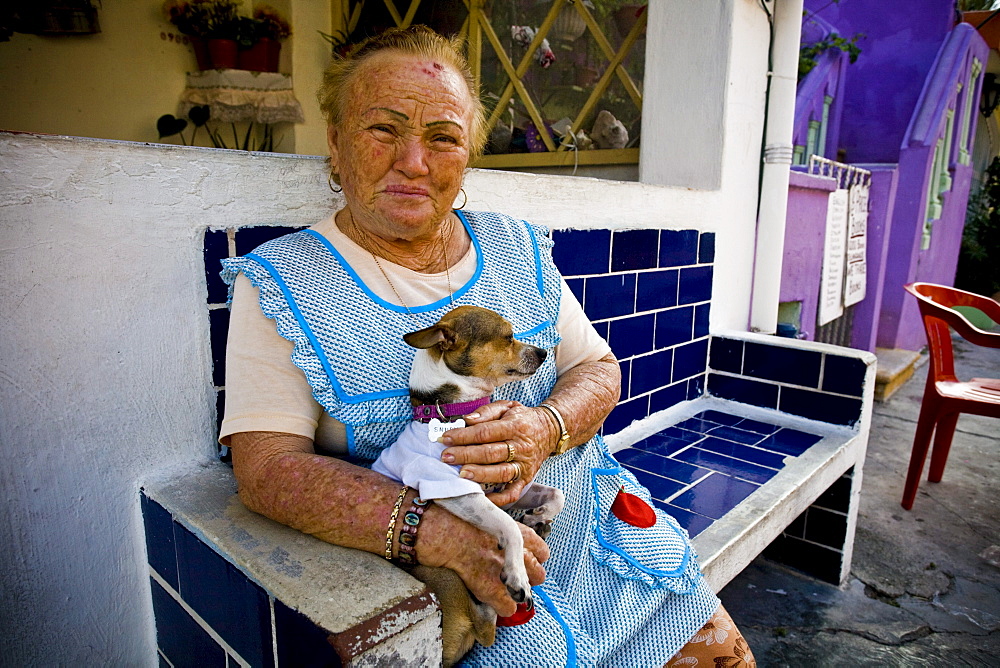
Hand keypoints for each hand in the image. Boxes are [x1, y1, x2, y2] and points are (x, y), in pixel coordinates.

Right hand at [417, 503, 549, 615]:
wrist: (431, 524)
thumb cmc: (449, 515)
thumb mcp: (481, 512)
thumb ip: (496, 525)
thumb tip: (496, 537)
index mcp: (513, 528)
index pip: (540, 549)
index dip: (532, 558)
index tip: (522, 560)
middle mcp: (514, 549)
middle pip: (538, 573)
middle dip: (527, 579)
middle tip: (510, 578)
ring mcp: (501, 568)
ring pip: (525, 593)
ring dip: (515, 594)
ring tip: (502, 591)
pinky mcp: (487, 585)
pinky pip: (506, 606)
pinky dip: (500, 607)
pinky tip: (490, 600)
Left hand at [439, 400, 558, 506]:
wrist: (551, 430)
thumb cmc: (523, 418)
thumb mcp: (507, 407)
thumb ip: (486, 412)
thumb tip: (466, 420)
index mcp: (515, 426)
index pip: (485, 432)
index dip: (463, 436)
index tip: (445, 438)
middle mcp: (521, 447)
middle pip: (490, 453)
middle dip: (465, 455)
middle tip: (446, 457)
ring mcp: (524, 465)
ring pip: (500, 473)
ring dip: (479, 474)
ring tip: (461, 474)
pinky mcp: (526, 479)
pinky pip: (512, 493)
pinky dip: (497, 499)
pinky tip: (481, 497)